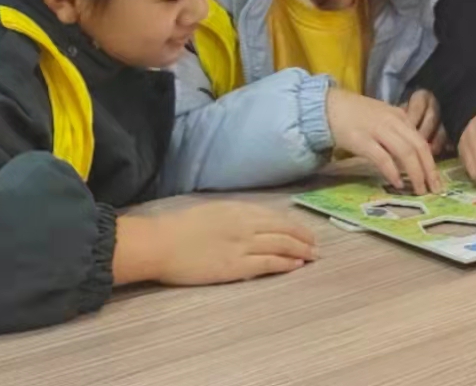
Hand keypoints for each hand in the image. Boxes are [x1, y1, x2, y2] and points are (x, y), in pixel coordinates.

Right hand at [114, 203, 315, 286]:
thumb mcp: (211, 212)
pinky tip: (295, 266)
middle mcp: (245, 224)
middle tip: (315, 246)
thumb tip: (249, 224)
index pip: (275, 216)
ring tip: (311, 257)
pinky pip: (268, 263)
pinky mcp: (236, 266)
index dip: (294, 225)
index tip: (305, 231)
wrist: (160, 243)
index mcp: (238, 209)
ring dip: (300, 251)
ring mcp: (242, 245)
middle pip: (283, 230)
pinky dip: (285, 264)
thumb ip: (233, 217)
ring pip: (281, 246)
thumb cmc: (178, 228)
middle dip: (303, 238)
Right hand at [326, 87, 442, 193]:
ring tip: (419, 190)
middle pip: (418, 147)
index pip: (422, 141)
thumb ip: (398, 132)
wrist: (329, 106)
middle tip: (434, 190)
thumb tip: (413, 155)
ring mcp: (377, 130)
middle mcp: (392, 122)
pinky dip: (393, 172)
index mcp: (399, 116)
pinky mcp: (362, 140)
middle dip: (429, 171)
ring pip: (405, 152)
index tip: (436, 180)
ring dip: (415, 174)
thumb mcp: (383, 118)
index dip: (432, 163)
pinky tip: (398, 183)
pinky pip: (383, 158)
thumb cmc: (356, 114)